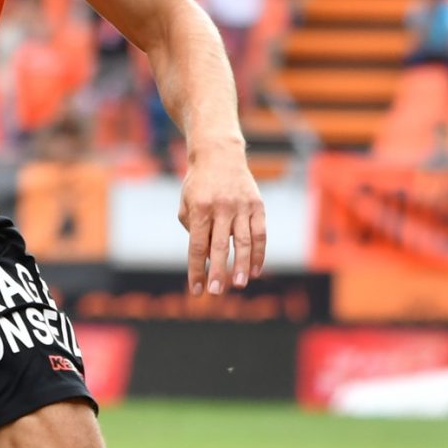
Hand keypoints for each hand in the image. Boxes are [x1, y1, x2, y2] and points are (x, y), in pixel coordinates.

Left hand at [179, 141, 265, 295]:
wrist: (219, 155)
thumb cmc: (198, 185)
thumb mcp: (187, 204)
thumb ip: (194, 231)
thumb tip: (208, 258)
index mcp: (200, 209)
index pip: (196, 247)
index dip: (196, 270)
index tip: (196, 290)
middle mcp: (222, 208)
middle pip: (220, 246)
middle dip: (219, 271)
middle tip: (217, 292)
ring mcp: (242, 206)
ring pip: (244, 241)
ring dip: (243, 265)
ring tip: (240, 284)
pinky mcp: (258, 205)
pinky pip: (260, 233)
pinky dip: (259, 253)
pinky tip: (257, 270)